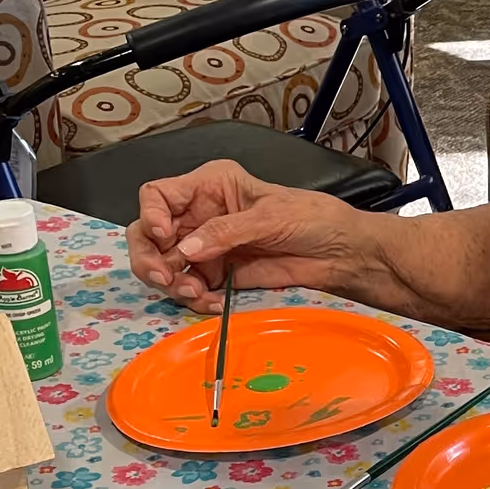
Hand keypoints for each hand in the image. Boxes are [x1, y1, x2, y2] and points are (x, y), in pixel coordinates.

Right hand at [127, 163, 372, 311]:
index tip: (166, 237)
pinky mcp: (217, 276)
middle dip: (150, 258)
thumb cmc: (312, 219)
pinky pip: (189, 290)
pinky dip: (194, 299)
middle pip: (149, 234)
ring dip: (171, 283)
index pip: (157, 195)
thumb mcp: (269, 217)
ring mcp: (205, 248)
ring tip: (196, 293)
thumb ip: (227, 231)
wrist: (341, 254)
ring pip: (163, 266)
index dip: (152, 215)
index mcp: (210, 186)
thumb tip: (185, 250)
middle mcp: (200, 215)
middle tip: (167, 278)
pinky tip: (213, 303)